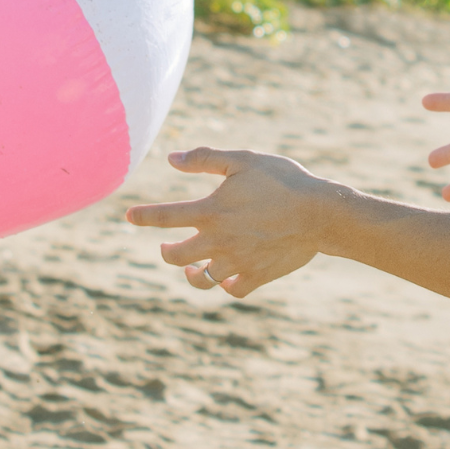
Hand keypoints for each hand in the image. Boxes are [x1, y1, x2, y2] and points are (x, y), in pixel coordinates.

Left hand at [125, 146, 345, 297]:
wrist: (320, 213)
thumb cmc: (282, 180)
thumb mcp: (242, 160)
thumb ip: (204, 158)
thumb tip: (171, 159)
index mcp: (210, 211)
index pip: (164, 217)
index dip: (143, 217)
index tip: (129, 216)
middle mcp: (218, 241)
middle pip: (176, 256)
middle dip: (167, 252)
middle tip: (167, 248)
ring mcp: (237, 262)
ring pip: (202, 279)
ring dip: (193, 273)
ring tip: (193, 268)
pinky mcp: (257, 276)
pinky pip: (232, 289)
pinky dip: (226, 285)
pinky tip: (226, 278)